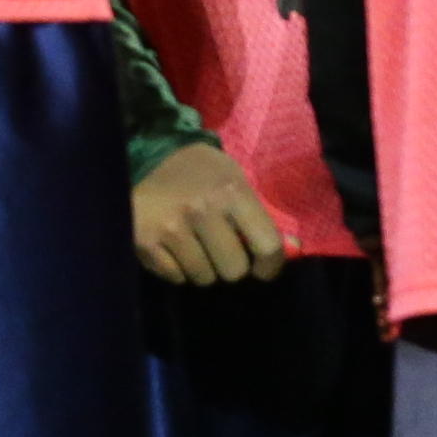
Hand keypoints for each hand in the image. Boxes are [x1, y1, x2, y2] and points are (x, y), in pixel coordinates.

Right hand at [133, 142, 286, 286]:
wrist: (146, 157)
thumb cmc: (200, 170)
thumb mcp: (234, 180)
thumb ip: (258, 216)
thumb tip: (291, 251)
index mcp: (231, 192)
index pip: (267, 245)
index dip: (270, 265)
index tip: (263, 270)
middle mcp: (202, 210)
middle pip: (234, 270)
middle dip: (231, 265)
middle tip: (222, 251)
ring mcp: (172, 228)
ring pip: (204, 278)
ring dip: (204, 268)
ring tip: (196, 246)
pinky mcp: (146, 243)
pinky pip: (176, 278)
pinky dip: (178, 269)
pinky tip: (175, 248)